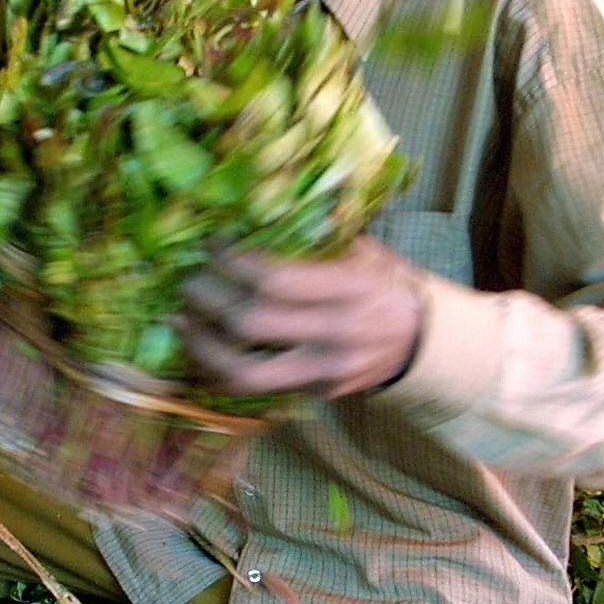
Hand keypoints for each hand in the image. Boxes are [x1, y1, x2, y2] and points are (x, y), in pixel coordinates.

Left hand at [178, 238, 425, 400]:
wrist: (421, 340)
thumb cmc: (384, 282)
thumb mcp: (364, 250)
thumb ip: (317, 235)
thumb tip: (252, 208)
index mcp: (352, 291)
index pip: (277, 280)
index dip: (234, 262)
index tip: (213, 244)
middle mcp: (337, 337)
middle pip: (252, 324)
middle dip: (209, 300)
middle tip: (188, 282)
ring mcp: (325, 373)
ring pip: (245, 373)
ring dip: (202, 347)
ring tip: (181, 321)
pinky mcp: (314, 395)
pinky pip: (256, 388)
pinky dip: (220, 368)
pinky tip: (202, 347)